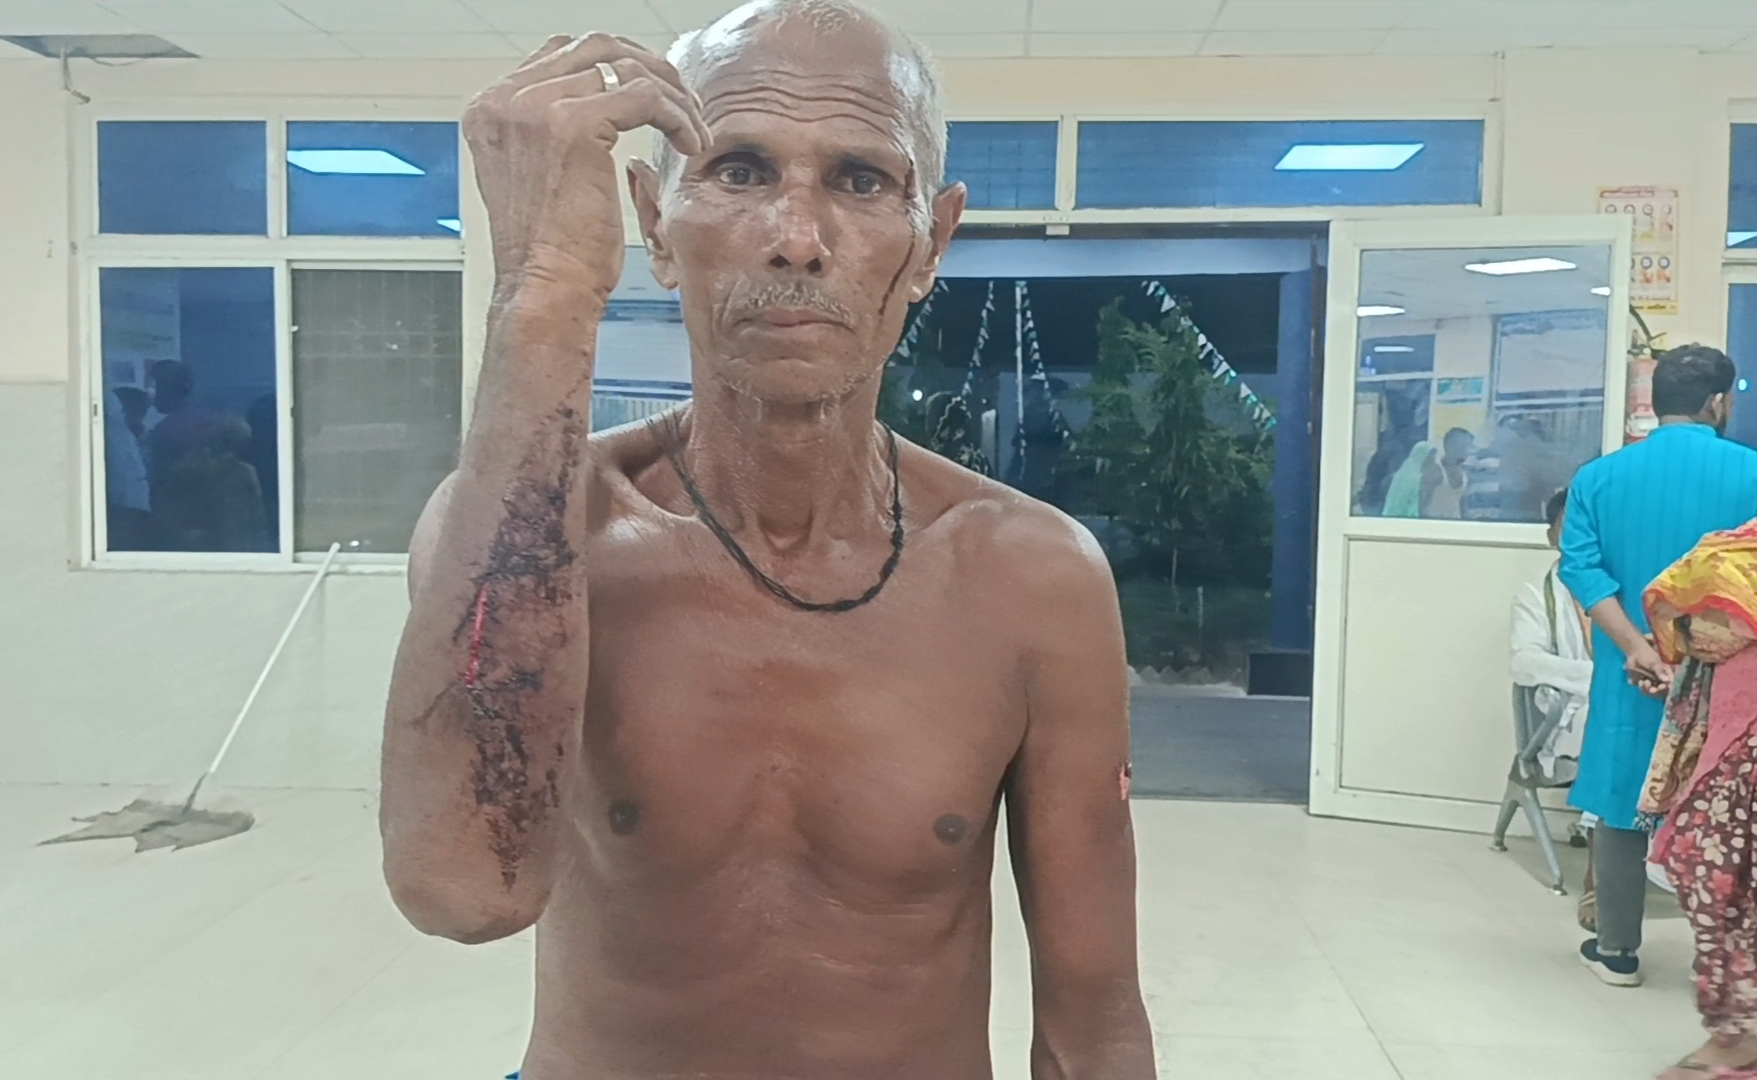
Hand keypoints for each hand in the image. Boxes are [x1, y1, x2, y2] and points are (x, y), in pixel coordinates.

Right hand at [462, 34, 710, 307]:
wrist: (544, 292)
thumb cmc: (552, 254)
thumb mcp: (542, 179)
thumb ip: (555, 133)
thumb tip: (601, 98)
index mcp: (491, 109)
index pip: (563, 54)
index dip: (618, 66)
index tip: (655, 94)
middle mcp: (505, 101)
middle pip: (595, 47)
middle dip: (650, 68)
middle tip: (685, 103)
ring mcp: (535, 108)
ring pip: (626, 68)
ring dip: (672, 94)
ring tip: (694, 129)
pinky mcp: (573, 125)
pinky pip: (646, 96)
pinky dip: (678, 116)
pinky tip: (692, 145)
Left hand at [1625, 638, 1672, 696]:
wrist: (1635, 652)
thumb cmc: (1648, 655)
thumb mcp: (1655, 663)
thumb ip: (1660, 672)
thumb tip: (1667, 681)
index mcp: (1664, 676)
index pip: (1667, 685)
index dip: (1665, 688)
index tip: (1661, 687)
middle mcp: (1656, 680)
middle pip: (1657, 691)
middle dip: (1654, 691)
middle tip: (1651, 690)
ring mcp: (1647, 681)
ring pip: (1647, 691)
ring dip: (1645, 689)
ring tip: (1642, 682)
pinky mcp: (1637, 680)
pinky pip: (1637, 686)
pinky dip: (1636, 684)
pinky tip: (1636, 681)